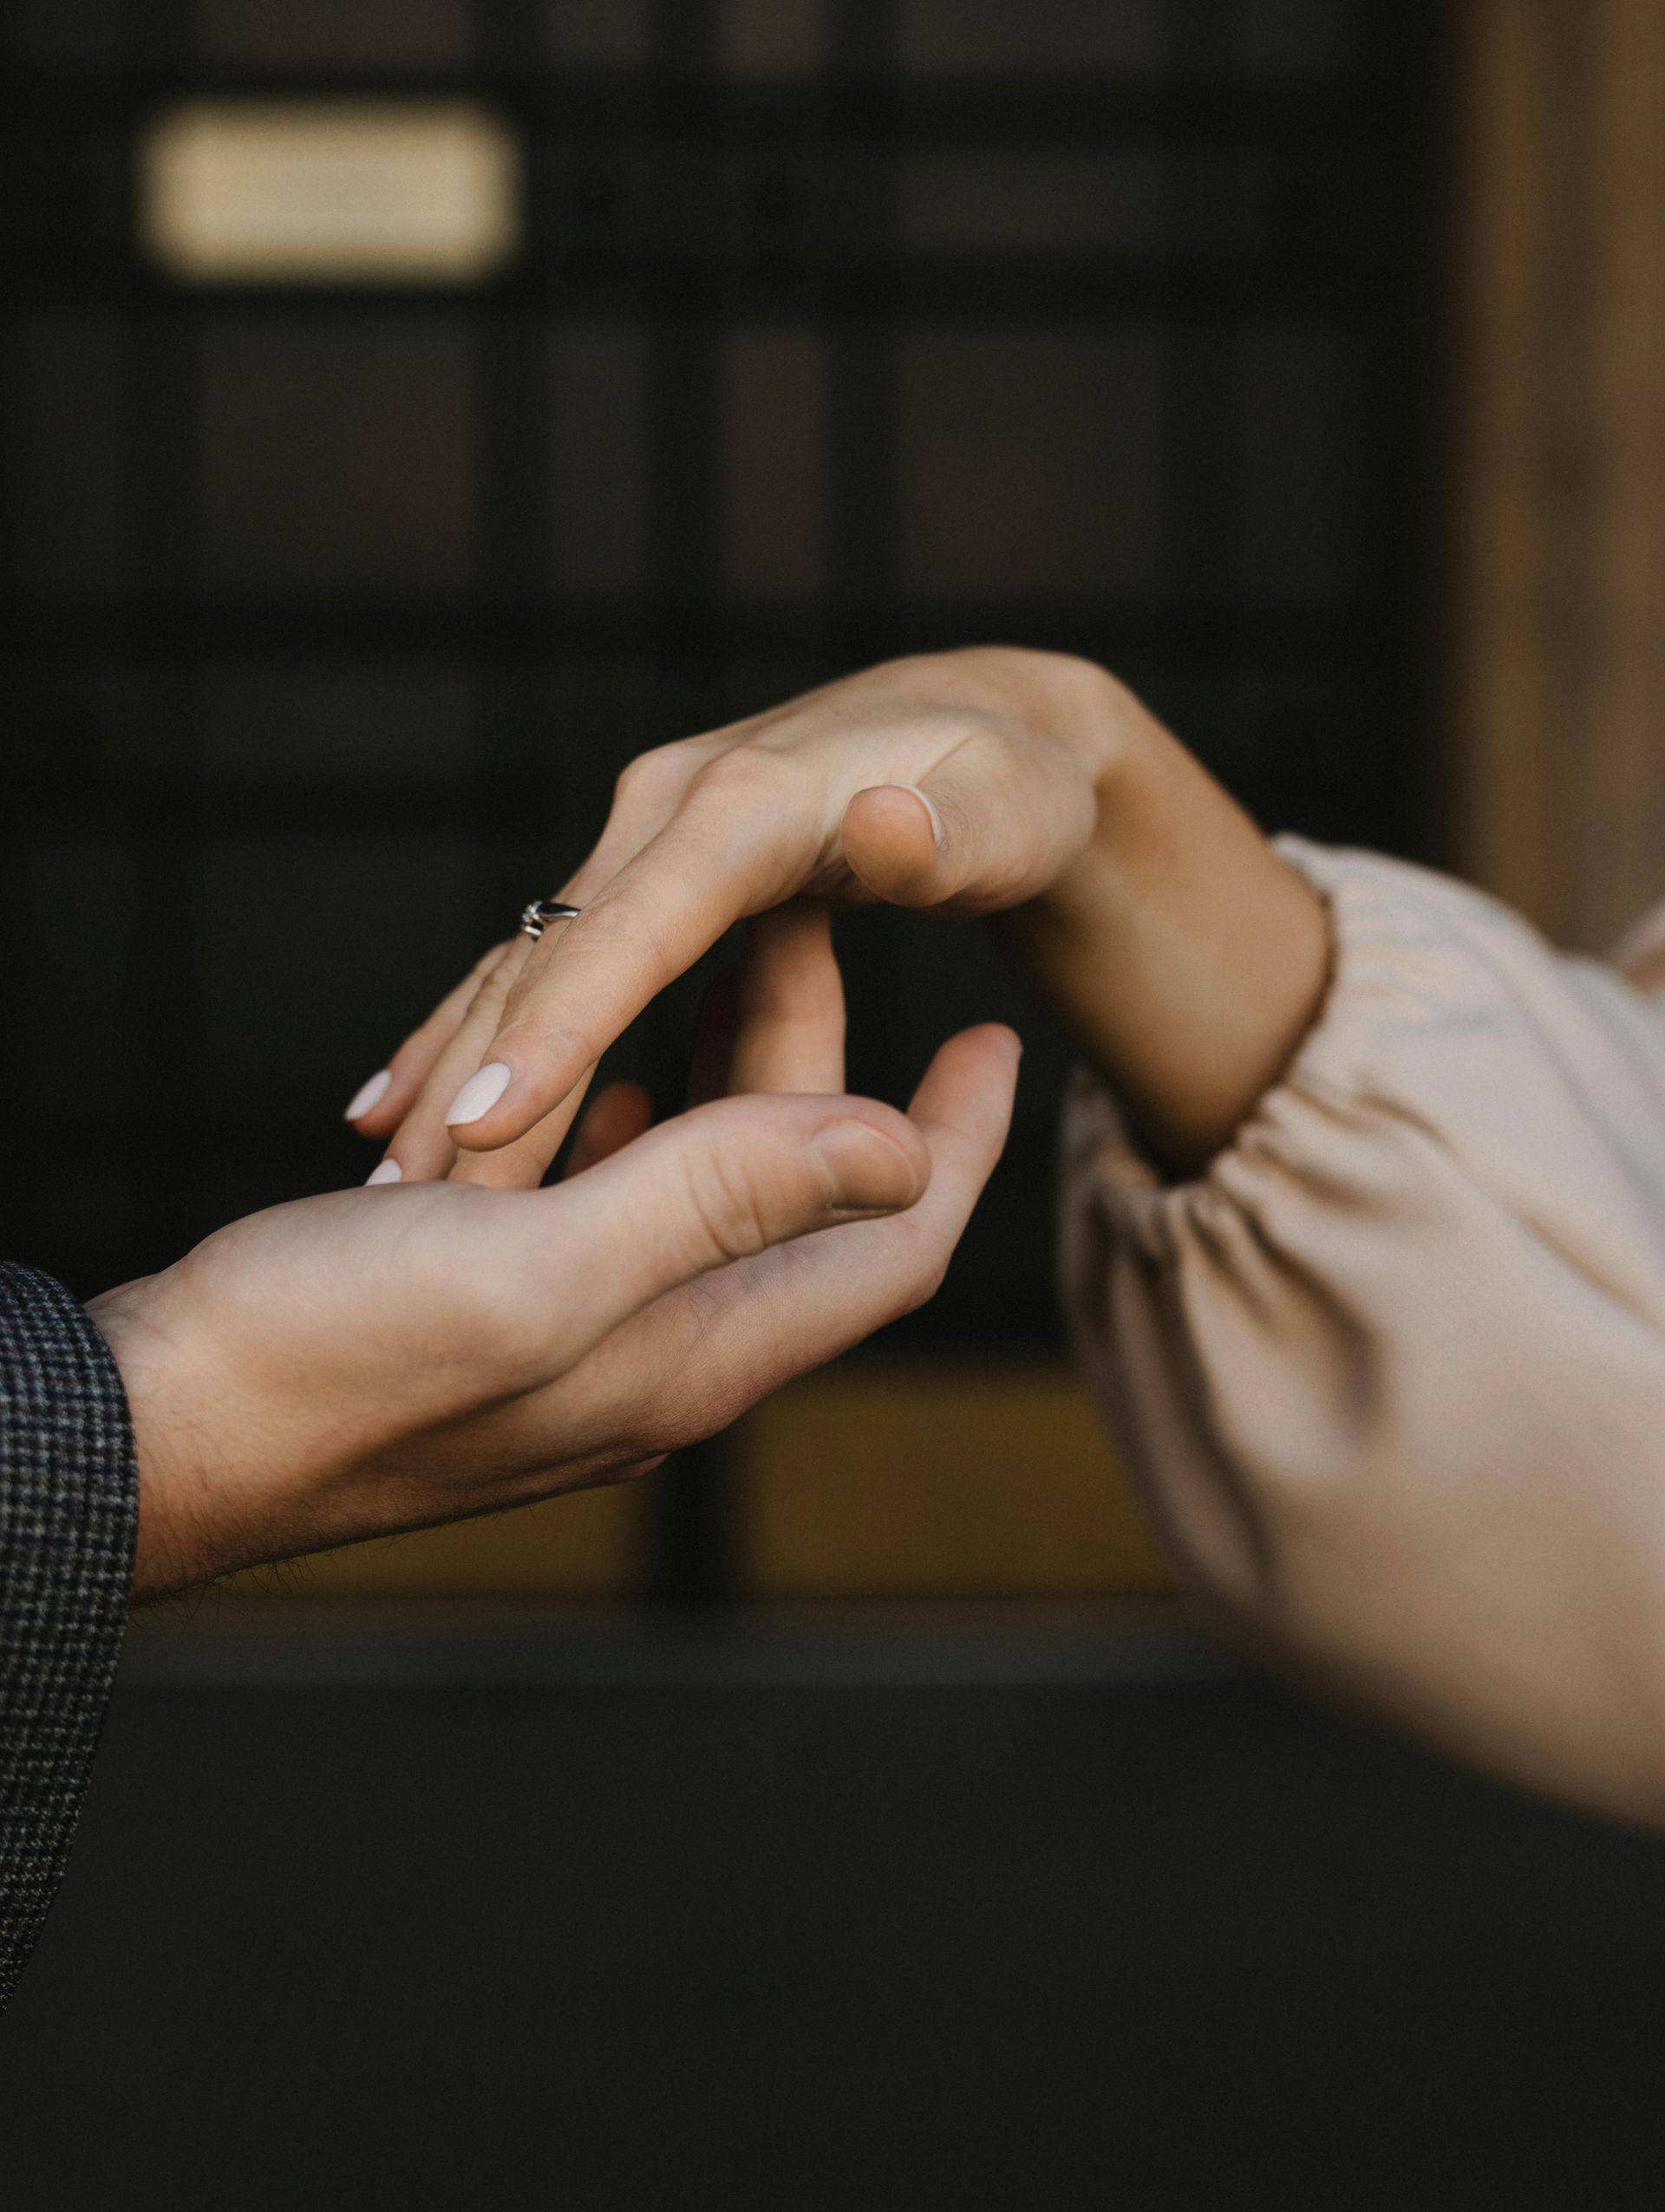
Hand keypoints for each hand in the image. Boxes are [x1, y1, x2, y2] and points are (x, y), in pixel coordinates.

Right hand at [94, 907, 1018, 1594]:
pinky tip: (598, 1070)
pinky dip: (619, 1118)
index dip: (958, 1141)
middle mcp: (659, 1346)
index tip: (998, 1037)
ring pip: (697, 1182)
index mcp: (697, 1347)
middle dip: (823, 1053)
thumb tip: (896, 1147)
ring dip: (721, 1070)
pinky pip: (604, 1200)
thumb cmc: (331, 1359)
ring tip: (727, 958)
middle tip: (823, 915)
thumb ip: (722, 1201)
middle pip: (794, 1190)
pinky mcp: (497, 1307)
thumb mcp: (542, 1272)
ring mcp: (578, 1332)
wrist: (167, 1427)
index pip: (892, 1245)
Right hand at [350, 646, 1325, 1178]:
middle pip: (556, 962)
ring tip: (384, 1175)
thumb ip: (939, 842)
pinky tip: (404, 1101)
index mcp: (748, 808)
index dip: (559, 1028)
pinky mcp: (642, 866)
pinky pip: (548, 960)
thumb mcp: (1002, 814)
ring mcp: (647, 836)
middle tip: (401, 1197)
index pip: (634, 931)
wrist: (997, 711)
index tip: (480, 1120)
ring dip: (462, 1064)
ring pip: (532, 966)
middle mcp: (674, 811)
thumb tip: (886, 824)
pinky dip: (484, 1030)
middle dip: (479, 1075)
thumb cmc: (1015, 788)